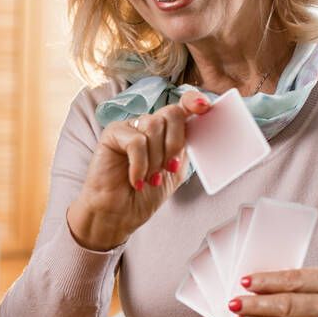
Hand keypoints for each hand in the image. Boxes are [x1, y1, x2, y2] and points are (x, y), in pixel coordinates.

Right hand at [66, 94, 210, 251]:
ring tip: (150, 177)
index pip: (182, 106)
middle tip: (168, 168)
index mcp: (165, 132)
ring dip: (156, 158)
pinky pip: (136, 141)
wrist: (117, 215)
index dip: (193, 101)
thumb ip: (185, 148)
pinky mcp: (113, 133)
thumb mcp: (174, 171)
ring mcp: (130, 127)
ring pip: (154, 125)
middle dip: (175, 143)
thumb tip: (199, 127)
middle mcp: (147, 125)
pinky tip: (136, 180)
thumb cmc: (143, 196)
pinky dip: (140, 165)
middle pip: (172, 113)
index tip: (204, 107)